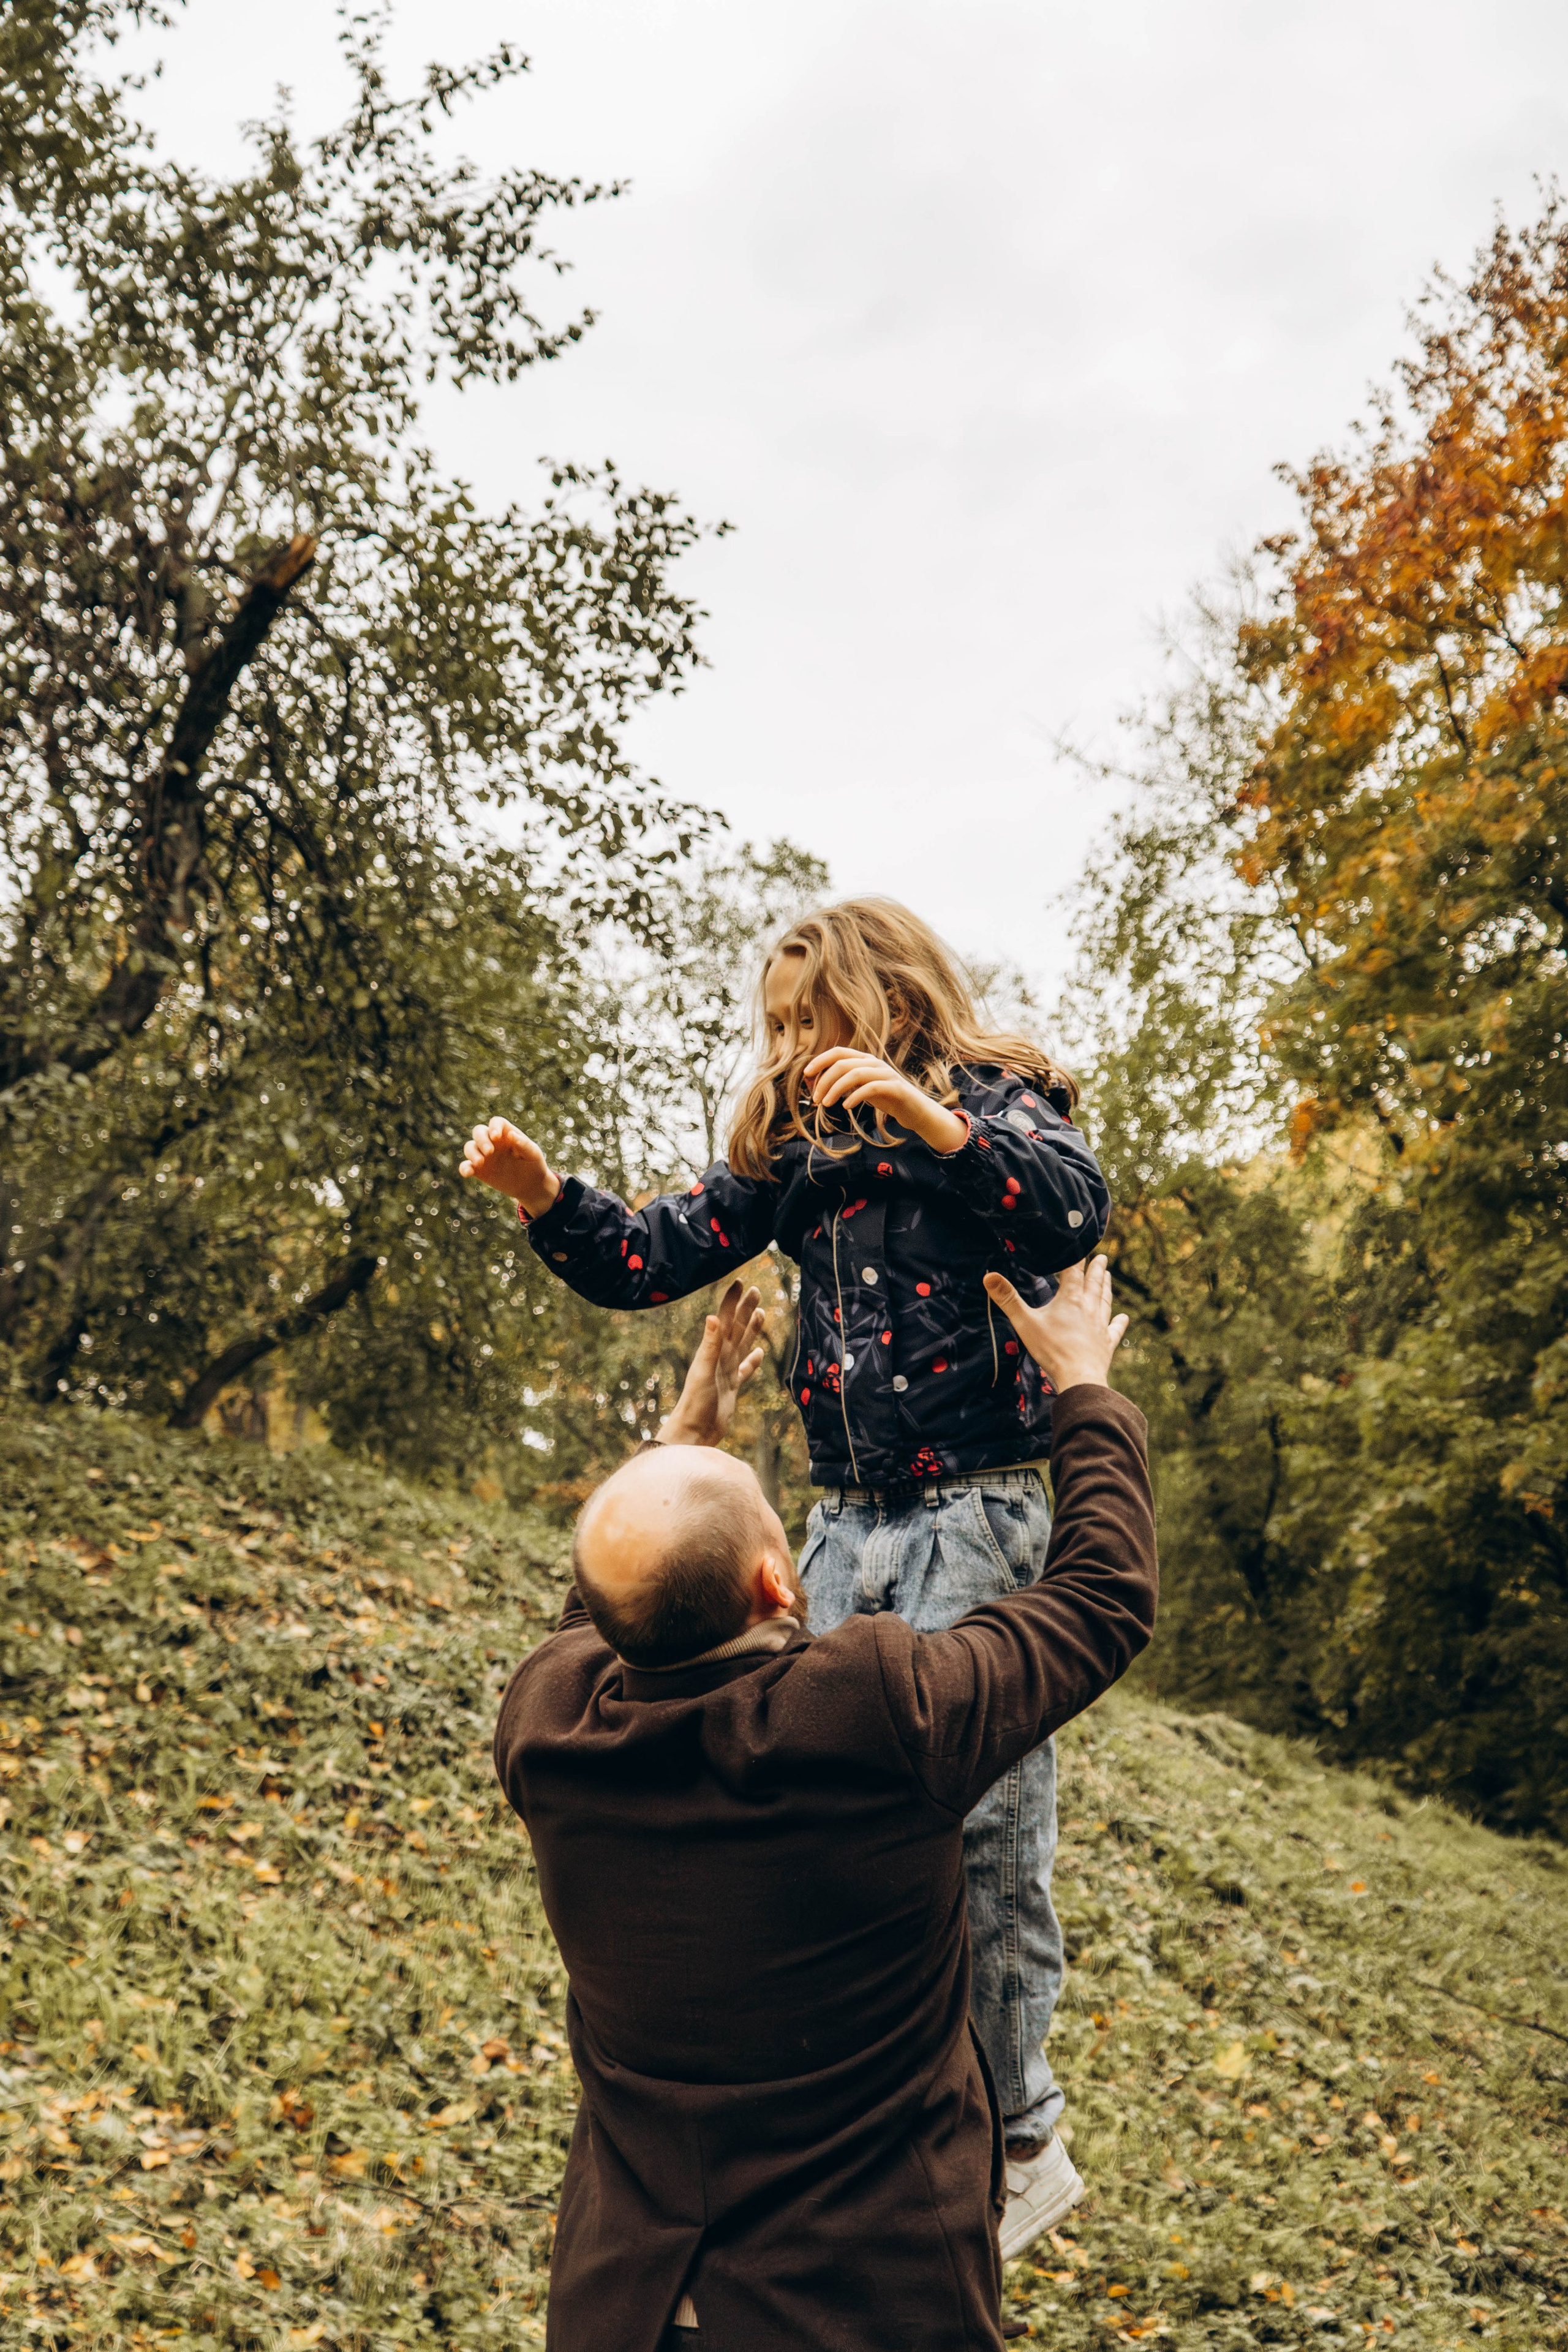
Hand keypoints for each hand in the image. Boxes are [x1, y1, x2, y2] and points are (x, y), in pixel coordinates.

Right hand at [459, 1118, 560, 1218]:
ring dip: (472, 1153)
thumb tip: (510, 1134)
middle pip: (479, 1131)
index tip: (496, 1137)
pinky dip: (464, 1168)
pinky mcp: (478, 1170)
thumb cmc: (533, 1164)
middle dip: (481, 1140)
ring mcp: (484, 1155)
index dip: (494, 1127)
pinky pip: (466, 1166)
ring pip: (470, 1147)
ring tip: (480, 1163)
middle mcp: (492, 1142)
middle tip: (489, 1152)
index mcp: (506, 1133)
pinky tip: (468, 1173)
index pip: (496, 1122)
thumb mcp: (533, 1154)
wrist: (530, 1185)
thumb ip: (524, 1144)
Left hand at [659, 1281, 766, 1447]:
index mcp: (713, 1350)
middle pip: (737, 1328)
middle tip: (756, 1290)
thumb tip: (713, 1316)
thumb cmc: (696, 1402)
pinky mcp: (732, 1388)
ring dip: (751, 1329)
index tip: (740, 1281)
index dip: (732, 1301)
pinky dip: (752, 1361)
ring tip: (761, 1313)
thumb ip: (710, 1344)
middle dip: (746, 1309)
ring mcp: (726, 1372)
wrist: (695, 1431)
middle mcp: (720, 1358)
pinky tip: (758, 1353)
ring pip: (742, 1345)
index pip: (725, 1319)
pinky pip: (745, 1370)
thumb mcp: (704, 1370)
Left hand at [803, 1046, 967, 1154]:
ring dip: (835, 1089)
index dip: (820, 1060)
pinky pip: (871, 1087)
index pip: (838, 1052)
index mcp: (865, 1060)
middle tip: (815, 1099)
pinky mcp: (895, 1088)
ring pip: (855, 1074)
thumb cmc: (886, 1098)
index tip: (806, 1075)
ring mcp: (886, 1073)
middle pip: (842, 1064)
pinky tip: (846, 1107)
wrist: (915, 1110)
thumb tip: (815, 1085)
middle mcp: (875, 1062)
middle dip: (824, 1080)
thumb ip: (844, 1083)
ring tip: (825, 1104)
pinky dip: (855, 1096)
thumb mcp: (862, 1088)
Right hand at [982, 1257, 1127, 1394]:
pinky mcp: (1107, 1342)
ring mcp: (1100, 1325)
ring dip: (1107, 1287)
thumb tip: (989, 1276)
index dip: (1076, 1258)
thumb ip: (1007, 1299)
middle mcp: (1089, 1308)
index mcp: (1070, 1299)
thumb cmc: (1052, 1349)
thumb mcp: (1025, 1322)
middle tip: (1102, 1257)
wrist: (1079, 1376)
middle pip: (1094, 1283)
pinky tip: (1124, 1317)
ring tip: (1108, 1276)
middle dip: (1097, 1268)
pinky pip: (1115, 1329)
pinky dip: (1119, 1322)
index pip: (1074, 1272)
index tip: (1080, 1245)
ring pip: (1105, 1300)